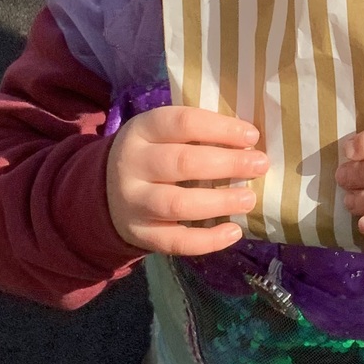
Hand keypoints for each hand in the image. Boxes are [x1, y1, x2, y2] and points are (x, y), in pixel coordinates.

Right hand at [106, 106, 266, 255]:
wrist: (103, 193)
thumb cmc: (152, 156)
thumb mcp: (161, 135)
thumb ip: (196, 134)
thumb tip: (251, 143)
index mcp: (142, 130)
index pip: (182, 122)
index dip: (220, 128)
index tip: (252, 136)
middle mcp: (132, 164)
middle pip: (182, 162)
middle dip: (227, 163)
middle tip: (260, 165)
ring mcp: (133, 202)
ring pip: (177, 204)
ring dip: (219, 202)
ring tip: (249, 199)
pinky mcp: (140, 234)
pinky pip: (175, 241)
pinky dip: (207, 240)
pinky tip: (234, 232)